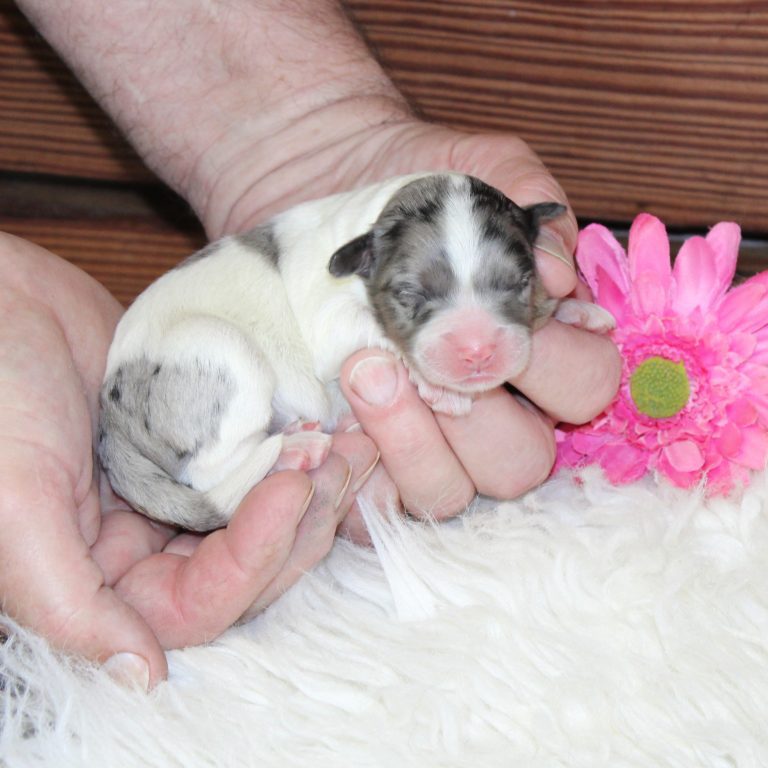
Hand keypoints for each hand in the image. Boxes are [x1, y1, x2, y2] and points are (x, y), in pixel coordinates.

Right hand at [0, 234, 376, 687]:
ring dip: (314, 485)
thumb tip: (141, 676)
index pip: (201, 603)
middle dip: (300, 521)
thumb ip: (72, 600)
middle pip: (250, 564)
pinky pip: (261, 454)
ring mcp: (182, 485)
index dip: (255, 557)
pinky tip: (336, 420)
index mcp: (105, 574)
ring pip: (265, 510)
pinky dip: (298, 442)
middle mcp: (149, 539)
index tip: (289, 487)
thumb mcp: (17, 503)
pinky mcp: (206, 437)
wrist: (2, 299)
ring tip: (353, 442)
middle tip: (334, 463)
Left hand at [220, 122, 621, 541]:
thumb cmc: (407, 198)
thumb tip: (556, 271)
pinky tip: (332, 421)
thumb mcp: (476, 169)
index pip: (587, 387)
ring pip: (448, 493)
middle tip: (427, 354)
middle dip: (483, 413)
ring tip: (367, 370)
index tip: (509, 314)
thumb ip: (526, 202)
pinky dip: (355, 472)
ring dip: (413, 442)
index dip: (558, 360)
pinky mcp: (360, 464)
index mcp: (537, 353)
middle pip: (522, 462)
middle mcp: (490, 412)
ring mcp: (425, 445)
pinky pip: (369, 506)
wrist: (319, 195)